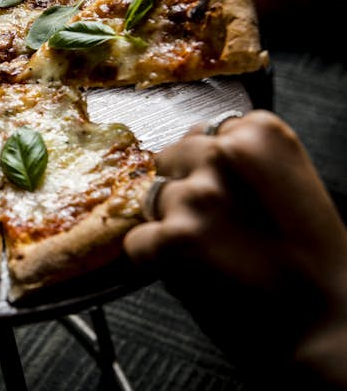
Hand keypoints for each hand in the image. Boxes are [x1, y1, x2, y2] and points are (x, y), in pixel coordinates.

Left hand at [125, 111, 346, 386]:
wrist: (325, 330)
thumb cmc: (315, 266)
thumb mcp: (292, 189)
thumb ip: (244, 165)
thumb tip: (196, 157)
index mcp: (260, 135)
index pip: (204, 132)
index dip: (208, 167)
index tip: (228, 192)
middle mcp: (224, 155)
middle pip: (170, 158)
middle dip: (184, 189)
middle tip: (218, 228)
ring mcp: (194, 196)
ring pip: (151, 199)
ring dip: (170, 224)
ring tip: (214, 254)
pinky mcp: (168, 239)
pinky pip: (137, 240)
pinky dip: (154, 259)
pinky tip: (194, 273)